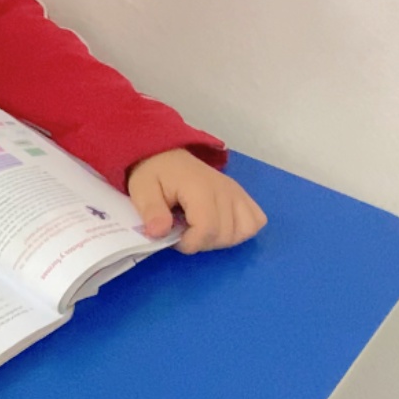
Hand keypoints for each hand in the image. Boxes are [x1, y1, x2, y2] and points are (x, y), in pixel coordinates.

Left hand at [128, 149, 266, 253]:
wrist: (167, 156)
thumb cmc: (154, 174)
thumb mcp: (142, 190)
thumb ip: (151, 211)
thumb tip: (159, 233)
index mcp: (200, 188)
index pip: (207, 230)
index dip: (188, 243)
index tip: (172, 235)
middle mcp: (225, 190)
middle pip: (225, 235)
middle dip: (201, 242)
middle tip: (182, 230)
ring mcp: (237, 192)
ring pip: (243, 232)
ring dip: (220, 239)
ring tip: (199, 228)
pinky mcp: (242, 195)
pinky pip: (256, 221)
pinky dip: (240, 230)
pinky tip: (220, 225)